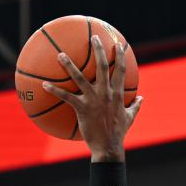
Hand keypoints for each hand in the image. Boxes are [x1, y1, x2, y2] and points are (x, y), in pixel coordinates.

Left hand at [41, 35, 142, 161]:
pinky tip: (44, 85)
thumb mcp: (130, 117)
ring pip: (80, 77)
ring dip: (69, 65)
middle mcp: (106, 92)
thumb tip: (142, 98)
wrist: (108, 147)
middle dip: (99, 49)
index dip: (120, 55)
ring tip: (60, 54)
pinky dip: (55, 90)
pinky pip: (66, 97)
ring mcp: (93, 99)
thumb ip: (135, 106)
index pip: (120, 69)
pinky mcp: (82, 108)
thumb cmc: (118, 133)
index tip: (117, 43)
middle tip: (93, 37)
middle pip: (102, 66)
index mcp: (118, 93)